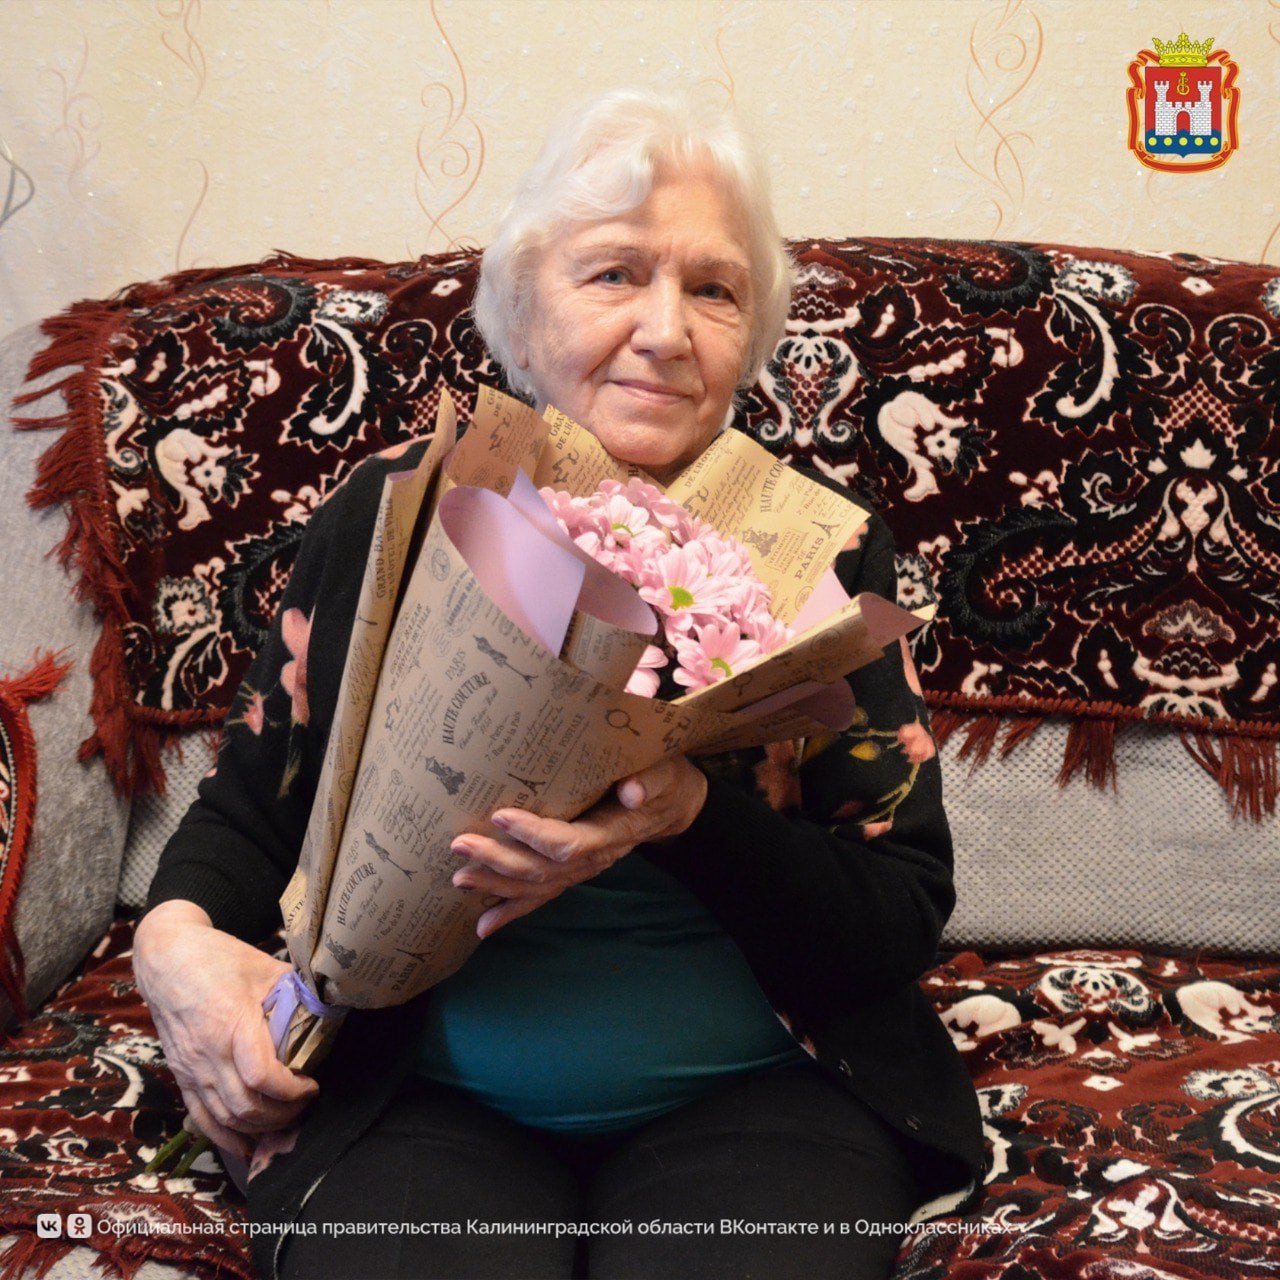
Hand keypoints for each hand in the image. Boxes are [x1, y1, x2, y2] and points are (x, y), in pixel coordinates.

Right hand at [133, 900, 318, 1160]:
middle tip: (306, 1103)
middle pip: (247, 1106)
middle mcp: (209, 1055)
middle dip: (283, 1114)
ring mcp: (192, 1070)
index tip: (312, 1084)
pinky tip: (248, 1145)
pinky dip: (226, 1138)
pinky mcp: (182, 1077)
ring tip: (287, 1118)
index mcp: (232, 1025)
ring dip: (260, 1128)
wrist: (167, 960)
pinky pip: (202, 1119)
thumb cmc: (218, 959)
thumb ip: (295, 991)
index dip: (292, 1090)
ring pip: (227, 1119)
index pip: (262, 1076)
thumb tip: (331, 1004)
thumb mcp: (264, 967)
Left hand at [452, 755, 707, 938]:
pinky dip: (512, 911)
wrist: (674, 805)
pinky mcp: (574, 871)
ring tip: (460, 879)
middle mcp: (594, 858)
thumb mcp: (664, 772)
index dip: (534, 833)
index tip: (501, 815)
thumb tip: (633, 792)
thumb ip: (649, 781)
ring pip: (536, 886)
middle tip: (461, 846)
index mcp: (612, 833)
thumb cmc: (664, 779)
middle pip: (542, 870)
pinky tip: (484, 925)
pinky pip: (542, 896)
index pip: (569, 843)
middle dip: (499, 861)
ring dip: (496, 885)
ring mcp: (583, 870)